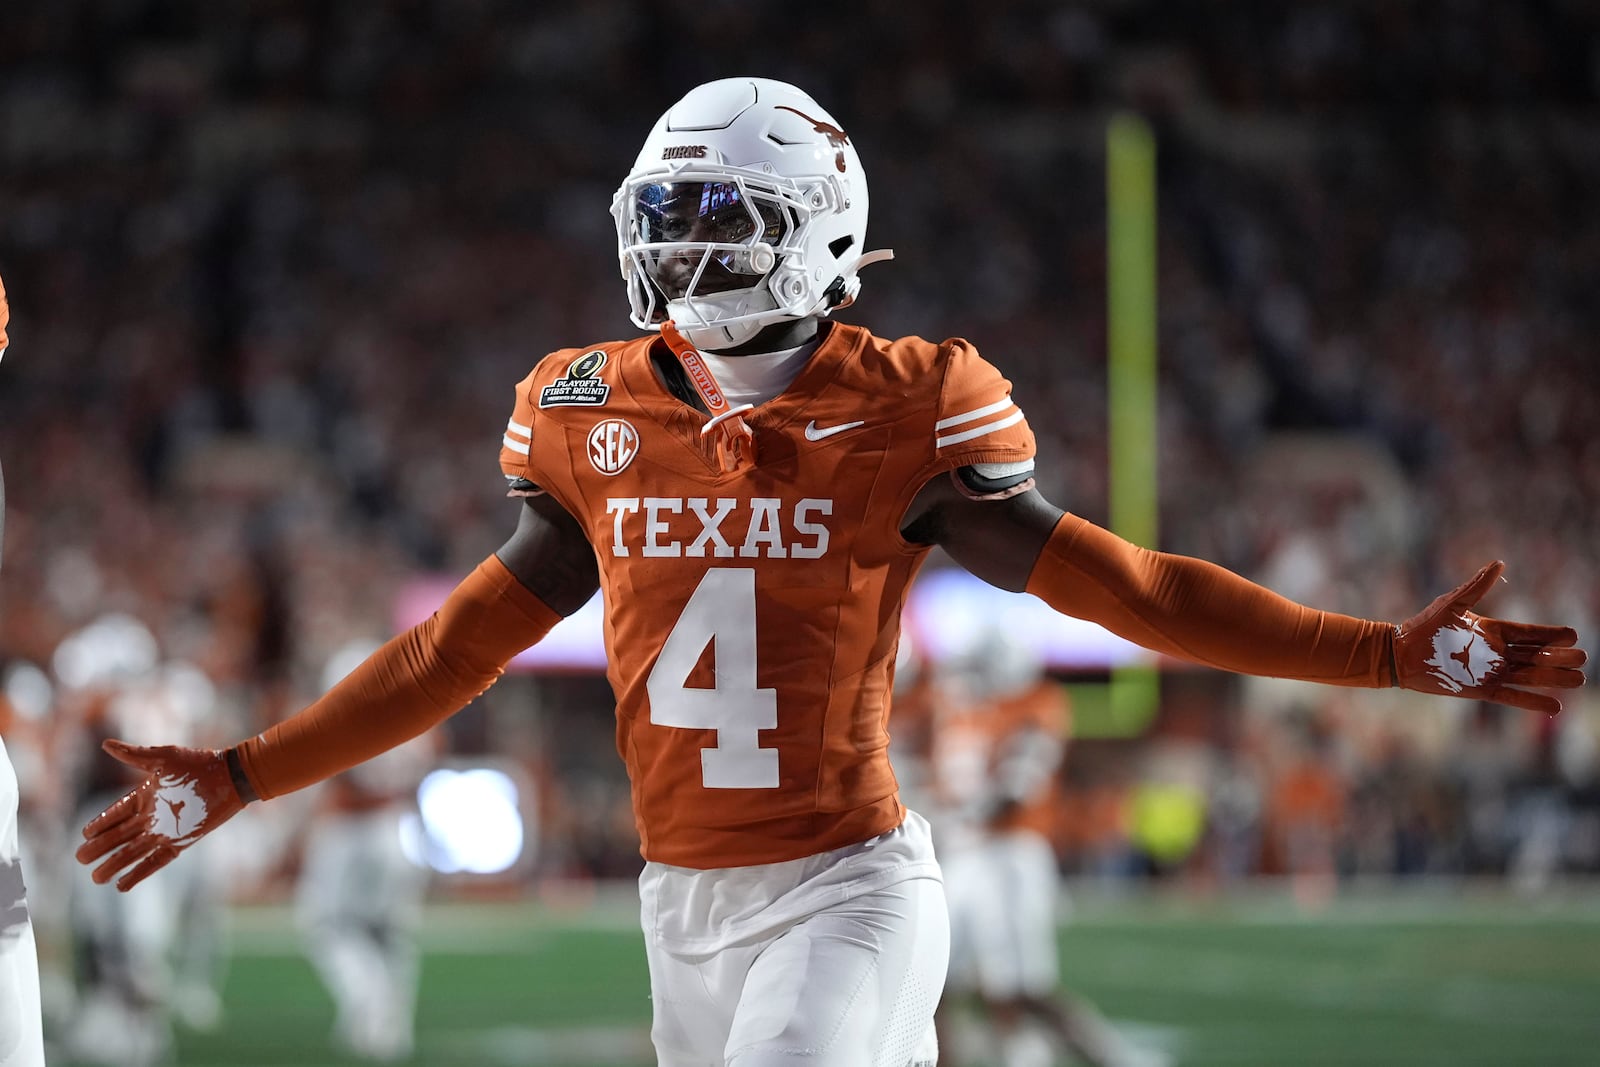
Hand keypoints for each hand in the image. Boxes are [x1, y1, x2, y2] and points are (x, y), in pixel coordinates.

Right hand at [76, 740, 245, 890]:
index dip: (100, 824)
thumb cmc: (199, 764)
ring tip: (96, 878)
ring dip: (115, 864)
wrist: (230, 778)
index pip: (116, 813)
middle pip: (120, 835)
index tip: (84, 835)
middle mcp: (152, 816)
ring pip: (134, 852)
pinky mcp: (180, 841)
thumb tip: (105, 744)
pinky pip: (156, 861)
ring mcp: (166, 830)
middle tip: (81, 859)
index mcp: (146, 795)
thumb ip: (135, 755)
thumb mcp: (164, 758)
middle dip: (100, 847)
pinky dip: (140, 873)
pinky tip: (123, 885)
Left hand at [1393, 561, 1586, 713]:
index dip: (1551, 635)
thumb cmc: (1423, 626)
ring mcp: (1489, 672)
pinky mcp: (1480, 689)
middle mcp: (1495, 652)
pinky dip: (1532, 701)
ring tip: (1579, 680)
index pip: (1529, 634)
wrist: (1399, 654)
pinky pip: (1512, 696)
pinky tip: (1554, 705)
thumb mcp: (1452, 604)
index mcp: (1492, 631)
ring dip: (1553, 679)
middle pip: (1535, 656)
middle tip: (1584, 659)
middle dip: (1560, 658)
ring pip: (1529, 676)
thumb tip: (1499, 563)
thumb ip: (1476, 586)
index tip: (1574, 635)